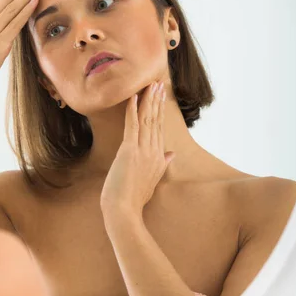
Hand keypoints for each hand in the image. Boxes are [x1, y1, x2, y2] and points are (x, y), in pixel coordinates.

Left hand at [100, 81, 174, 218]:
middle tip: (158, 82)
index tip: (161, 95)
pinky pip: (132, 125)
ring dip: (148, 100)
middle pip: (155, 120)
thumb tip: (171, 153)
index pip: (159, 128)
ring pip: (147, 119)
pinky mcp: (129, 151)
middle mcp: (153, 151)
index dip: (160, 110)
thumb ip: (162, 164)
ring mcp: (142, 151)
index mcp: (158, 157)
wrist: (124, 212)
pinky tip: (133, 96)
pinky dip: (132, 109)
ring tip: (151, 84)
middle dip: (157, 100)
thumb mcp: (152, 180)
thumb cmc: (133, 199)